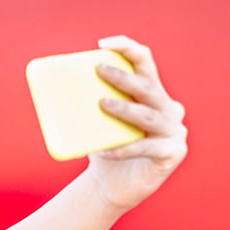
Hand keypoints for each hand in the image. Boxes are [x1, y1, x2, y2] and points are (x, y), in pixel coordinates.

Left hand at [86, 35, 187, 210]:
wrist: (111, 186)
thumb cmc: (104, 147)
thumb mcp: (98, 121)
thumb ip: (89, 101)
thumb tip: (54, 84)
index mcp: (152, 93)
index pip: (145, 61)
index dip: (127, 48)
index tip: (103, 44)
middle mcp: (169, 108)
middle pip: (147, 86)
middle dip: (124, 76)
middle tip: (99, 70)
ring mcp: (175, 130)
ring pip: (148, 116)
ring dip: (124, 109)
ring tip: (101, 104)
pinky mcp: (173, 152)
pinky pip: (147, 147)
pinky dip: (123, 149)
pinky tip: (104, 151)